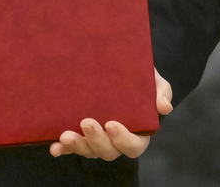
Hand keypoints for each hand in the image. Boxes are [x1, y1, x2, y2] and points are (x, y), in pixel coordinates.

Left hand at [49, 68, 172, 159]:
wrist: (119, 67)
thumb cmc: (140, 78)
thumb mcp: (154, 81)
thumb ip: (161, 92)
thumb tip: (165, 107)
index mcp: (138, 132)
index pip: (134, 145)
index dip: (123, 140)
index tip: (112, 124)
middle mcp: (116, 141)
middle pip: (108, 151)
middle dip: (96, 140)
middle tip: (86, 122)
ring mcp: (97, 140)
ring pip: (89, 151)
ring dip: (77, 146)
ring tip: (65, 135)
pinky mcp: (81, 135)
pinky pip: (71, 147)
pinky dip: (62, 149)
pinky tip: (55, 146)